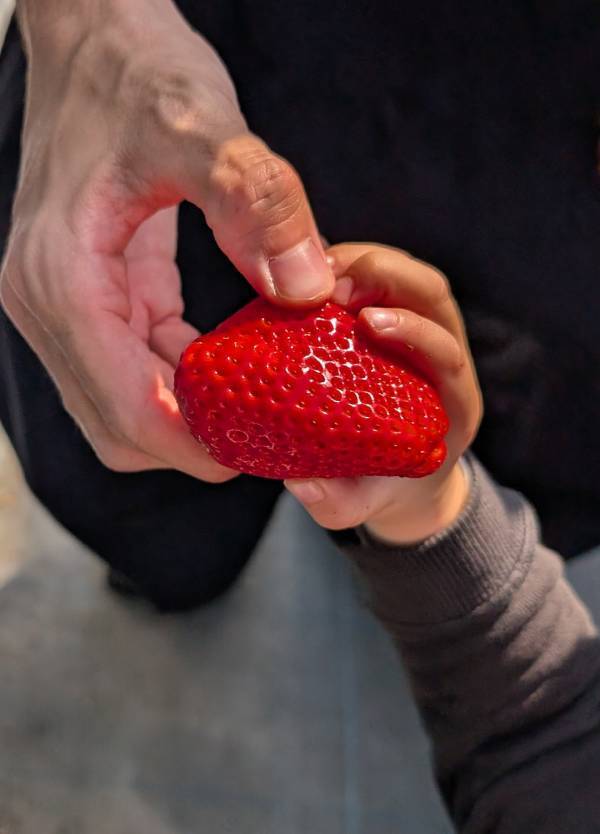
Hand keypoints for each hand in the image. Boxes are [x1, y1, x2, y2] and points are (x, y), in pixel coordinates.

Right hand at [1, 0, 332, 479]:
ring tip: (268, 410)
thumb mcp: (201, 124)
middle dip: (197, 444)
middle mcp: (49, 305)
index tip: (268, 453)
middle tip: (276, 438)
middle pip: (121, 427)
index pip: (127, 410)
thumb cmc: (137, 70)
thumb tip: (308, 291)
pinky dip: (186, 379)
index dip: (197, 448)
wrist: (95, 36)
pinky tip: (241, 364)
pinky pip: (137, 365)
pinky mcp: (89, 294)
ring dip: (193, 418)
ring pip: (125, 407)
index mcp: (64, 280)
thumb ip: (256, 203)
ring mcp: (65, 304)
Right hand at [285, 243, 482, 543]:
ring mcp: (415, 328)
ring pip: (405, 273)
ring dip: (360, 262)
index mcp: (451, 401)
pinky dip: (340, 270)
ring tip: (312, 271)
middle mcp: (441, 355)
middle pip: (432, 292)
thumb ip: (338, 503)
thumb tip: (302, 484)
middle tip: (330, 280)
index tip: (368, 322)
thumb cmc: (383, 489)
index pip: (447, 351)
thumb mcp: (361, 506)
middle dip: (384, 274)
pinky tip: (302, 279)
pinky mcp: (385, 316)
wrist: (398, 478)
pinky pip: (371, 279)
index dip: (413, 329)